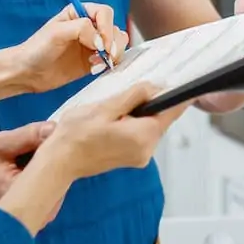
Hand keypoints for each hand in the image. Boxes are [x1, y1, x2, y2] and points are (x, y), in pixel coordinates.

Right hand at [0, 83, 187, 233]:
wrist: (59, 162)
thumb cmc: (75, 135)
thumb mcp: (105, 107)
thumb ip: (133, 96)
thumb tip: (155, 86)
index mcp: (143, 136)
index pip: (172, 111)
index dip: (179, 94)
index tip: (184, 81)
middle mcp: (146, 150)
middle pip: (162, 118)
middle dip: (154, 101)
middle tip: (139, 85)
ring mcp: (140, 156)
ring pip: (151, 125)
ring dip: (142, 112)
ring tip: (120, 102)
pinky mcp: (132, 158)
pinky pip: (141, 134)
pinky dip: (135, 122)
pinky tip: (117, 116)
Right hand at [0, 122, 54, 213]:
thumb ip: (29, 135)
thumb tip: (56, 128)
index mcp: (26, 194)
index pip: (59, 167)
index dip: (56, 149)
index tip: (46, 138)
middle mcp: (39, 211)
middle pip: (63, 176)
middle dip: (54, 159)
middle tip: (37, 147)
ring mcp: (42, 216)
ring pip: (60, 183)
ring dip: (51, 168)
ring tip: (31, 158)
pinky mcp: (42, 216)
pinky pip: (54, 190)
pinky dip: (47, 177)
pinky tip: (32, 169)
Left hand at [12, 3, 128, 93]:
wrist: (28, 73)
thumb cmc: (37, 48)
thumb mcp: (56, 32)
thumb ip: (81, 29)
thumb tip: (101, 40)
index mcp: (79, 13)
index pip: (104, 13)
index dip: (106, 27)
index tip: (101, 43)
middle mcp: (88, 27)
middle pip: (114, 28)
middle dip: (113, 42)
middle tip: (105, 55)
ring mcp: (92, 44)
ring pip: (117, 43)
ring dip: (114, 53)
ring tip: (98, 62)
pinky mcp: (93, 60)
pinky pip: (111, 59)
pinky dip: (109, 64)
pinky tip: (95, 68)